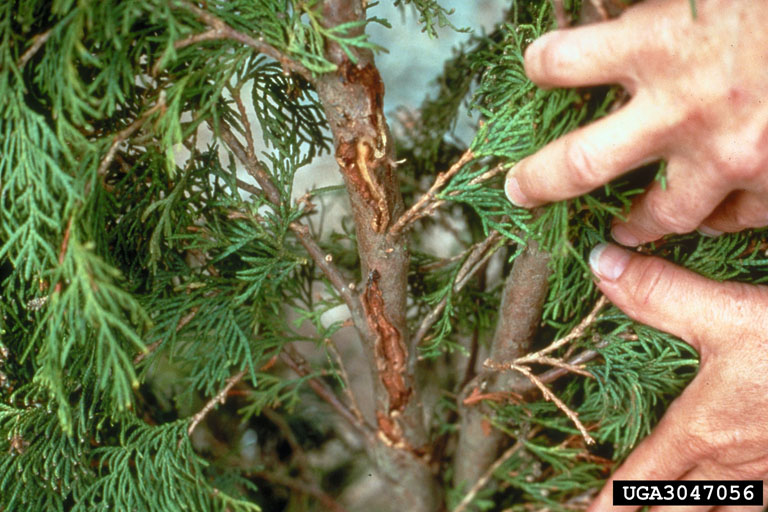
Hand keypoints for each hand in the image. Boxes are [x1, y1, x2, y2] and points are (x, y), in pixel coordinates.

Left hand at [504, 0, 767, 245]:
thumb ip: (662, 7)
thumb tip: (623, 8)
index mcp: (660, 39)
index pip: (562, 62)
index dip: (542, 64)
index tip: (537, 66)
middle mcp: (683, 106)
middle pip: (579, 164)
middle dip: (539, 183)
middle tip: (520, 193)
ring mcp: (730, 153)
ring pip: (658, 214)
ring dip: (632, 223)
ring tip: (619, 227)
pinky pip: (735, 218)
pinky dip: (720, 218)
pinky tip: (712, 215)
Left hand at [586, 243, 767, 510]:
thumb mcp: (726, 312)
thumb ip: (659, 293)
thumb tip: (598, 263)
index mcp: (704, 431)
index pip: (644, 476)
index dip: (613, 498)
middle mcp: (735, 464)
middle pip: (681, 509)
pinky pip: (764, 505)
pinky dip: (743, 509)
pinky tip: (741, 503)